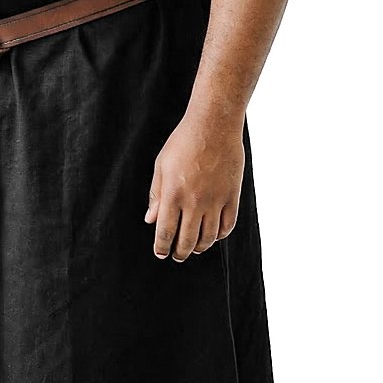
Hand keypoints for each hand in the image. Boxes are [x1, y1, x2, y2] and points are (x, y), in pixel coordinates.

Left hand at [144, 114, 244, 259]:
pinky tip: (213, 235)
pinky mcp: (232, 197)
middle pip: (187, 240)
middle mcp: (194, 202)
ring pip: (209, 237)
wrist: (213, 126)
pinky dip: (220, 235)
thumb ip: (156, 195)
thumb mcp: (161, 166)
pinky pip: (227, 226)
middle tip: (177, 256)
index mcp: (173, 194)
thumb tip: (151, 219)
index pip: (166, 232)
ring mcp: (215, 201)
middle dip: (180, 252)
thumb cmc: (183, 142)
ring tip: (194, 248)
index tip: (161, 253)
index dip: (162, 247)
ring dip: (199, 247)